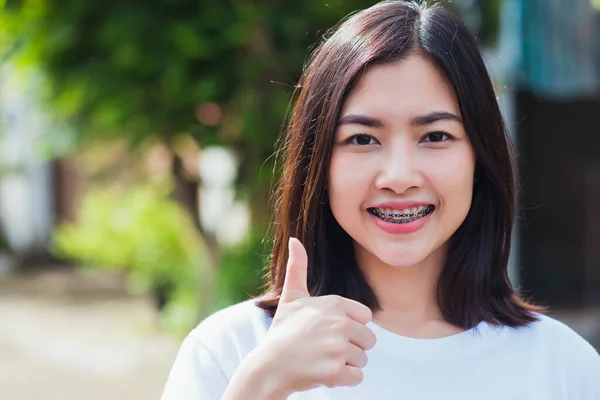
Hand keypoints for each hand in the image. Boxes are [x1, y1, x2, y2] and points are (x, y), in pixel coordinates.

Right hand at [253, 237, 376, 395]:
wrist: (268, 366)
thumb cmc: (283, 332)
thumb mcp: (291, 297)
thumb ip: (298, 268)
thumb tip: (294, 239)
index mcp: (335, 304)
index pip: (366, 318)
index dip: (350, 327)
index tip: (329, 332)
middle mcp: (339, 323)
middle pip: (368, 340)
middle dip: (350, 348)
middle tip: (325, 349)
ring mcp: (338, 348)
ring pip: (362, 360)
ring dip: (346, 365)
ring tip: (322, 360)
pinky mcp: (335, 372)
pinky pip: (357, 378)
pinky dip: (343, 380)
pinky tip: (323, 374)